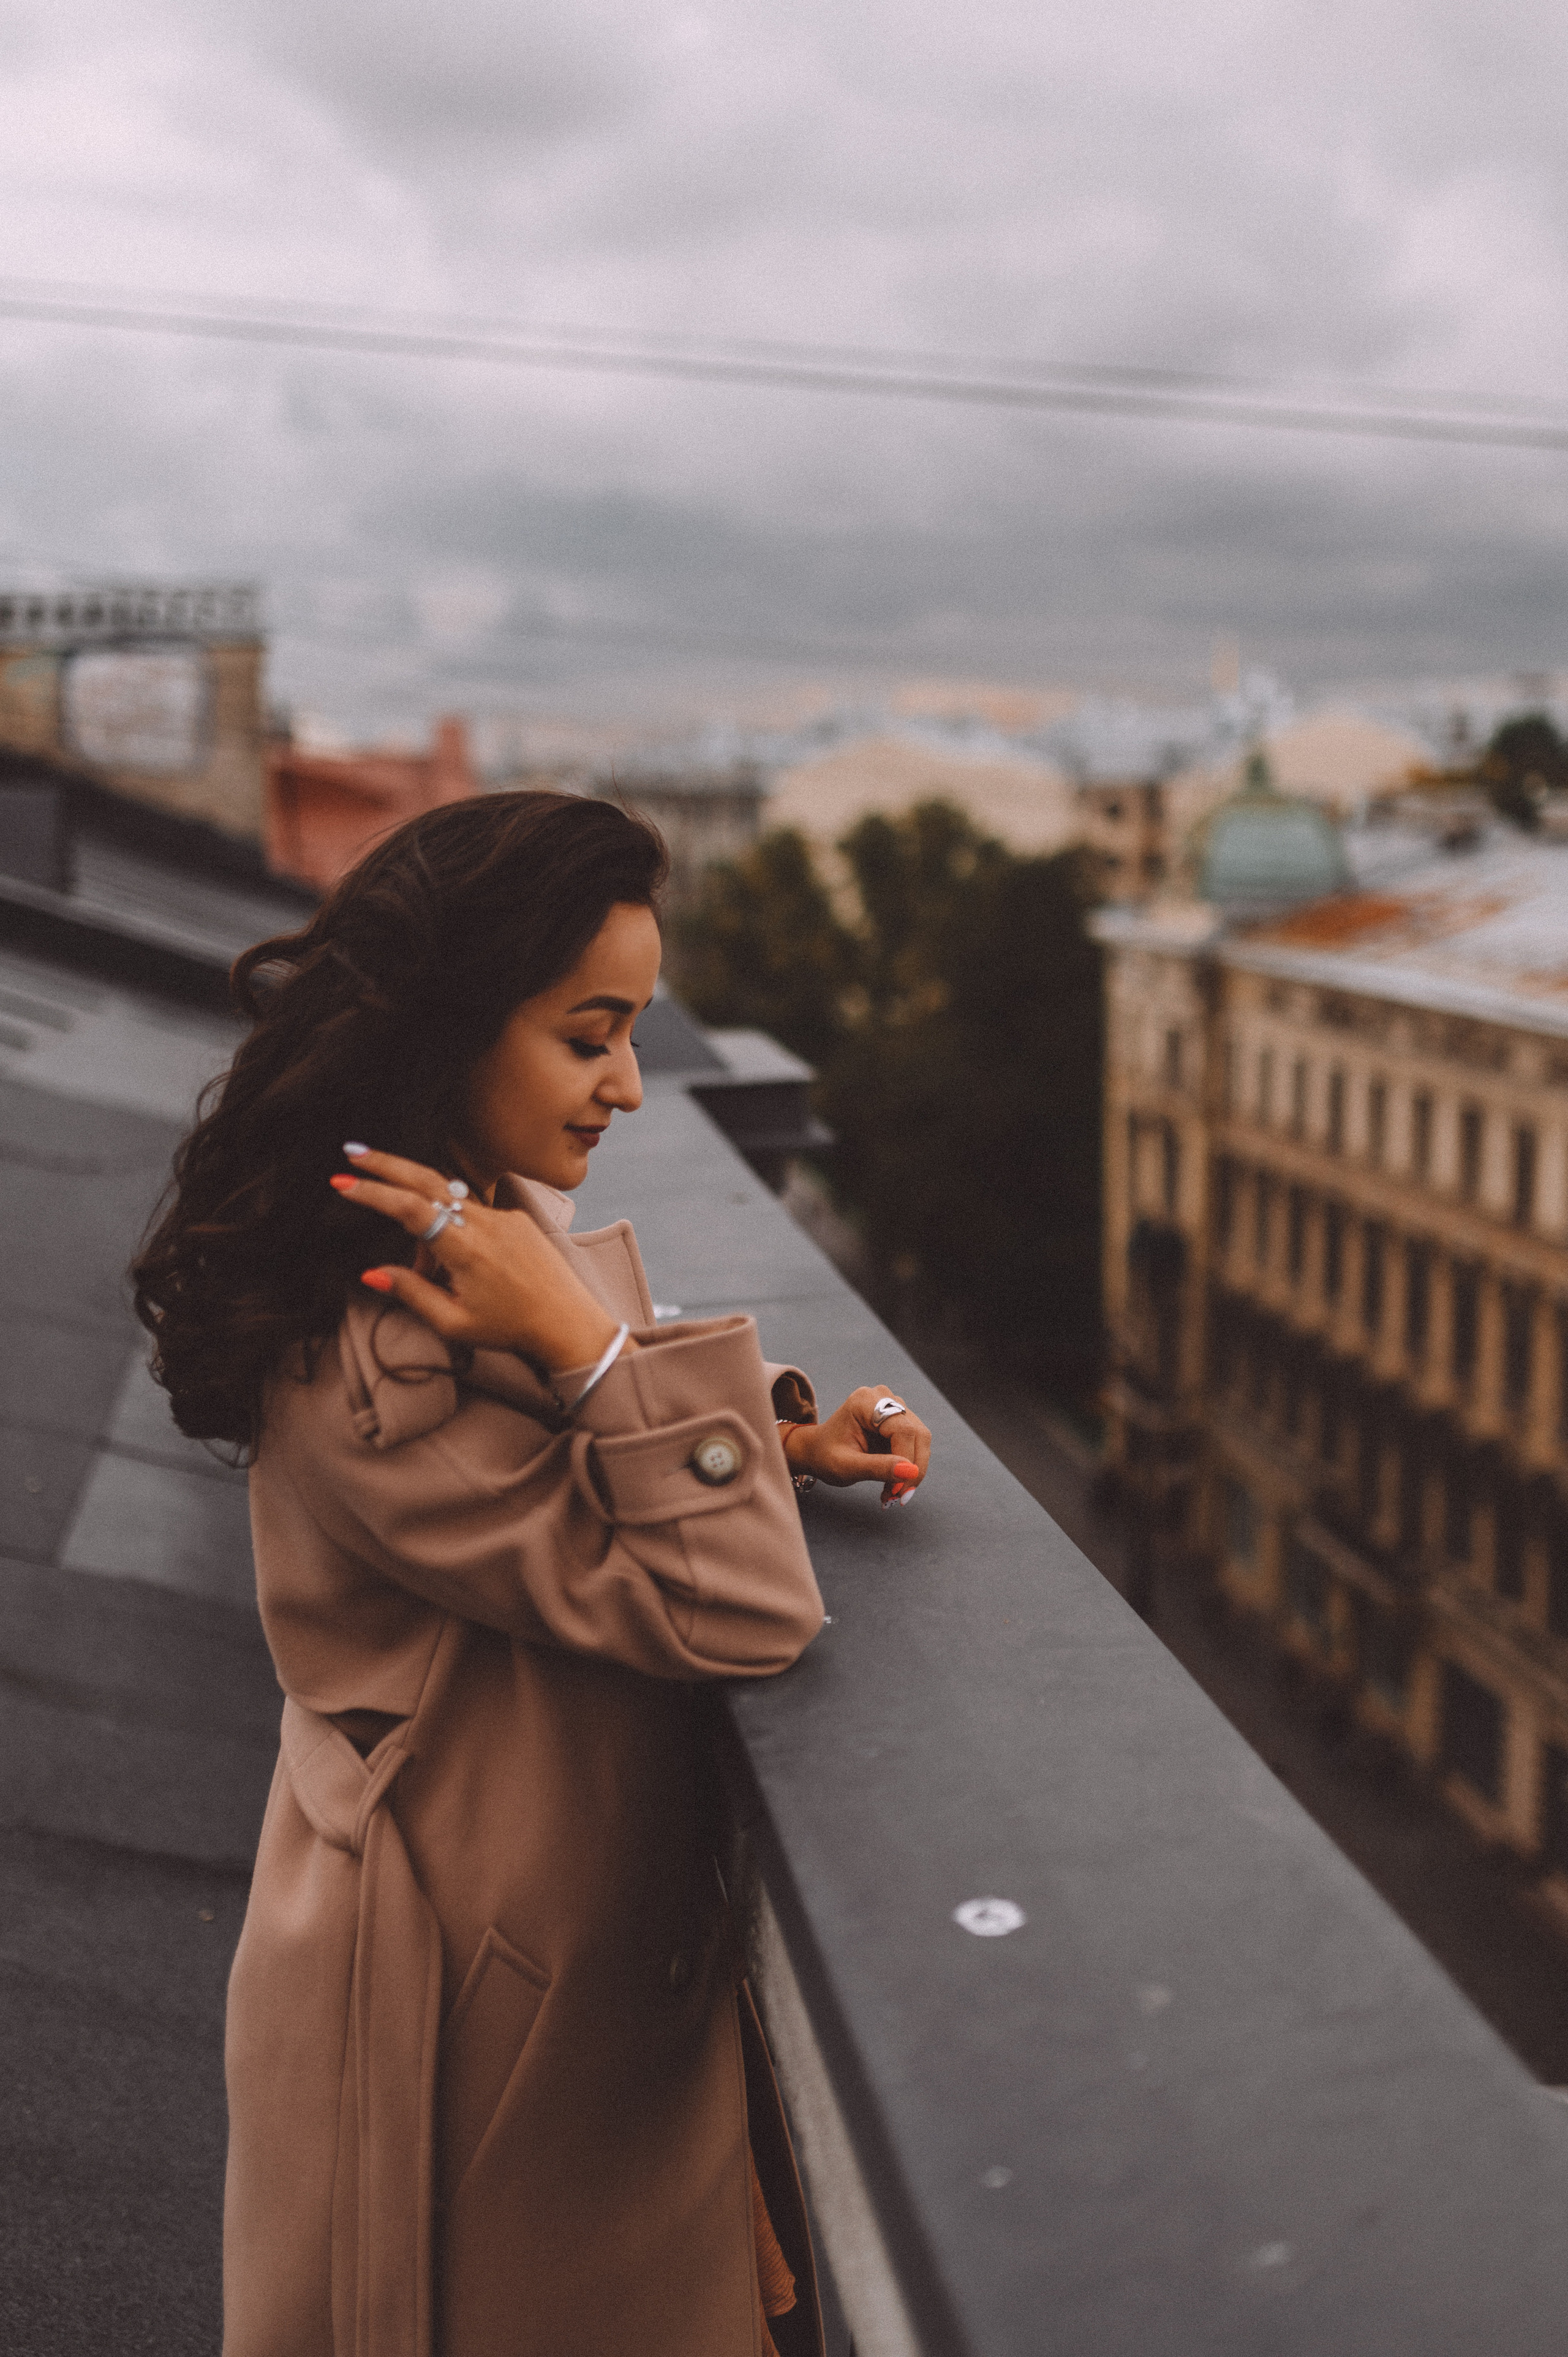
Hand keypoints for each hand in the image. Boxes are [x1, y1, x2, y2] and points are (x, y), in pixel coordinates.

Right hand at [329, 1147, 627, 1371]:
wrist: (568, 1322)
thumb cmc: (511, 1329)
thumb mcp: (454, 1323)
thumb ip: (412, 1293)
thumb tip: (372, 1273)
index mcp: (467, 1250)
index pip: (411, 1209)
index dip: (374, 1193)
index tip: (343, 1182)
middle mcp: (485, 1224)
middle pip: (427, 1181)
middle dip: (386, 1166)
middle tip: (352, 1154)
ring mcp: (503, 1217)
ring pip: (449, 1206)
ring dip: (427, 1228)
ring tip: (431, 1274)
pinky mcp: (516, 1219)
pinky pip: (473, 1215)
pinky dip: (454, 1233)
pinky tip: (461, 1269)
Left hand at [784, 1386, 931, 1506]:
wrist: (817, 1450)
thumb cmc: (825, 1455)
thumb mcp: (846, 1466)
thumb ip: (877, 1468)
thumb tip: (910, 1471)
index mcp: (865, 1401)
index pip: (902, 1429)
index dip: (906, 1460)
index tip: (898, 1491)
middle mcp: (883, 1397)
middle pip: (917, 1433)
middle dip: (913, 1470)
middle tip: (898, 1498)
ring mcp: (893, 1407)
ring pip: (920, 1440)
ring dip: (912, 1471)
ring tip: (892, 1493)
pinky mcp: (899, 1420)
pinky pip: (915, 1444)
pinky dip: (908, 1467)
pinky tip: (893, 1483)